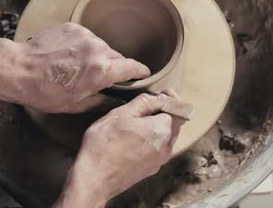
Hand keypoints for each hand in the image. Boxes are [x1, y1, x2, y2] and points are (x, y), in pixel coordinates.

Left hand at [0, 22, 149, 112]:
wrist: (18, 69)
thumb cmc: (43, 91)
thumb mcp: (74, 105)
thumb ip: (99, 101)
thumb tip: (112, 100)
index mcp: (101, 71)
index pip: (132, 68)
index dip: (140, 72)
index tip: (144, 74)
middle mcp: (97, 50)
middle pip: (117, 57)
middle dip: (115, 68)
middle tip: (102, 78)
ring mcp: (85, 36)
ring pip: (101, 47)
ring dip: (97, 57)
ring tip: (79, 68)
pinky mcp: (73, 28)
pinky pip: (86, 38)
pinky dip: (83, 47)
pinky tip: (69, 57)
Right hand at [55, 93, 184, 206]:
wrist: (95, 179)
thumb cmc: (105, 144)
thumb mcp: (121, 113)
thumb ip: (144, 102)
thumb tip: (158, 98)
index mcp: (162, 130)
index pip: (177, 109)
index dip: (170, 99)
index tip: (161, 93)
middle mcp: (166, 147)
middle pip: (173, 124)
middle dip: (163, 113)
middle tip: (147, 106)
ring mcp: (159, 160)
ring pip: (165, 138)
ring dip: (156, 128)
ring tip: (136, 123)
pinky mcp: (150, 169)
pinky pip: (156, 150)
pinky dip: (149, 141)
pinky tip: (132, 140)